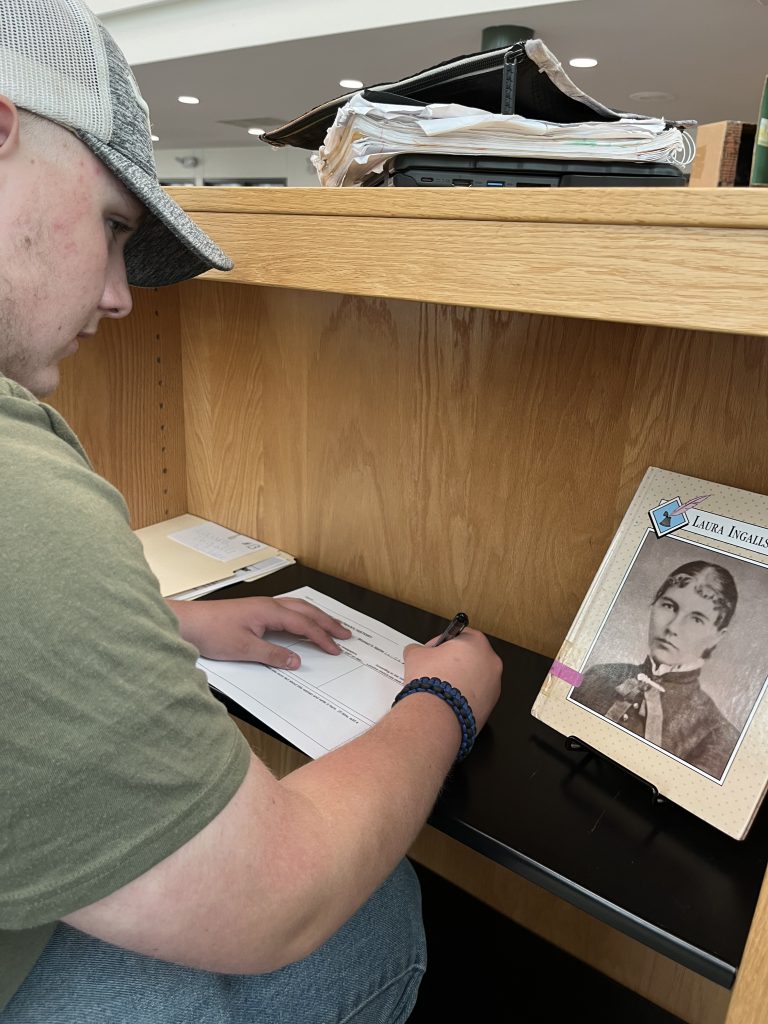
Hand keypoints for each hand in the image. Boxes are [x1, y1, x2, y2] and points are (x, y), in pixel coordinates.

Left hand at [167, 596, 351, 667]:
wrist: (187, 623)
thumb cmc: (210, 631)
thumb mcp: (244, 649)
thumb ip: (273, 655)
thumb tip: (295, 660)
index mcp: (269, 611)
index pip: (304, 624)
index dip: (322, 637)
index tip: (335, 648)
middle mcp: (268, 605)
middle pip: (306, 612)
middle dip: (327, 623)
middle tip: (345, 633)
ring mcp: (261, 606)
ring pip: (297, 609)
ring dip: (316, 617)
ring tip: (330, 626)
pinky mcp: (254, 611)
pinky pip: (286, 611)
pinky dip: (301, 617)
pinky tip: (301, 623)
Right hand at [403, 628, 501, 731]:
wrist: (437, 714)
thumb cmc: (432, 682)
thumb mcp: (415, 655)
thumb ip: (419, 648)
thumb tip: (416, 651)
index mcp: (477, 642)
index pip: (458, 634)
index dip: (441, 643)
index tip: (431, 651)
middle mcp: (491, 661)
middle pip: (469, 657)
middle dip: (452, 662)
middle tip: (434, 669)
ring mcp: (494, 685)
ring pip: (474, 678)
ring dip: (459, 680)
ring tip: (440, 687)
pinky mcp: (491, 705)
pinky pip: (475, 696)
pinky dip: (463, 697)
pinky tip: (447, 700)